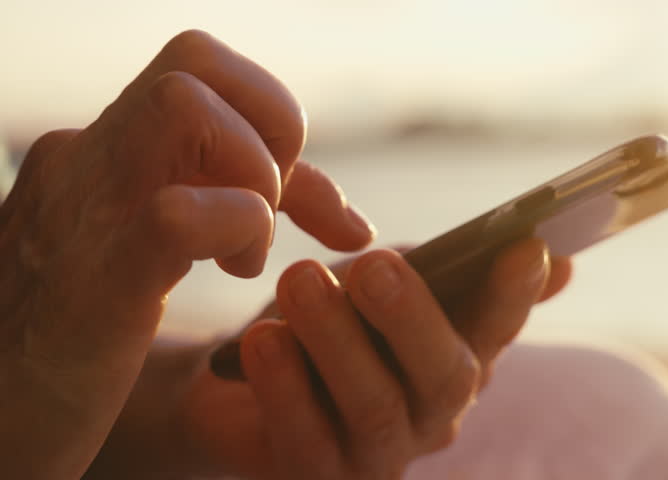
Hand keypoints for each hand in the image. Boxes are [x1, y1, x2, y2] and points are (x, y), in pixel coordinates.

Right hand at [0, 30, 371, 478]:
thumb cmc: (86, 339)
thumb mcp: (161, 252)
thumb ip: (243, 212)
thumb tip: (349, 219)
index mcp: (101, 153)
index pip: (204, 69)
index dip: (272, 117)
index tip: (287, 195)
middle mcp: (84, 161)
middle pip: (195, 59)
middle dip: (271, 125)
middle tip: (268, 205)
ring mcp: (80, 211)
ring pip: (186, 108)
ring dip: (254, 178)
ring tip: (245, 253)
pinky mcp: (92, 283)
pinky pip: (178, 212)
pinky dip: (239, 230)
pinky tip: (230, 274)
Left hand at [169, 240, 570, 478]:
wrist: (239, 372)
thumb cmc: (327, 318)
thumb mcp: (383, 282)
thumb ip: (449, 268)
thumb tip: (557, 262)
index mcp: (457, 358)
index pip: (498, 328)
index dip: (513, 293)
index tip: (524, 248)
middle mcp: (432, 414)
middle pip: (446, 376)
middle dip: (412, 317)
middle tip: (373, 266)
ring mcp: (379, 453)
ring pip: (374, 405)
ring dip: (337, 338)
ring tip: (301, 280)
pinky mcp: (317, 476)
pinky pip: (306, 438)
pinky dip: (284, 385)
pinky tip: (263, 337)